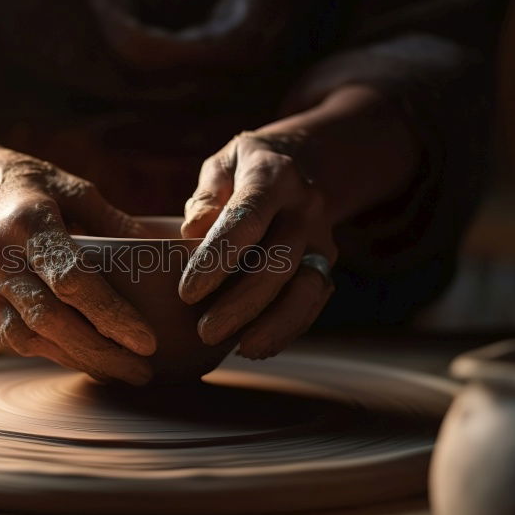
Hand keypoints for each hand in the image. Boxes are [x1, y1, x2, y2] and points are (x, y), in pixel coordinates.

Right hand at [0, 145, 156, 383]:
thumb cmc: (25, 185)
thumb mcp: (70, 187)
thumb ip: (112, 221)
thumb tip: (158, 252)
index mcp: (27, 223)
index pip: (71, 279)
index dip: (110, 314)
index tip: (146, 340)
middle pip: (50, 319)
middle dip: (100, 351)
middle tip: (142, 370)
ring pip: (30, 338)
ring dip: (78, 360)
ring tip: (121, 371)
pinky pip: (16, 338)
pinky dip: (54, 352)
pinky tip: (86, 359)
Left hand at [179, 132, 336, 358]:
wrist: (300, 165)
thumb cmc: (243, 171)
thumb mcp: (221, 165)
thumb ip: (207, 194)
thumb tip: (193, 229)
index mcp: (274, 175)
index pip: (248, 217)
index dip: (218, 256)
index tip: (187, 292)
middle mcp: (305, 206)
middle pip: (279, 260)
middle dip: (242, 301)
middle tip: (204, 332)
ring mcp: (322, 236)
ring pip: (307, 287)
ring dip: (274, 323)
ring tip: (240, 349)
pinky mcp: (326, 262)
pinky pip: (314, 301)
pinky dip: (288, 328)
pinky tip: (256, 346)